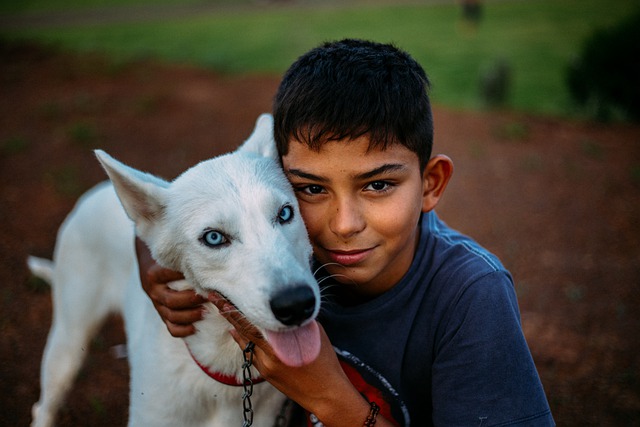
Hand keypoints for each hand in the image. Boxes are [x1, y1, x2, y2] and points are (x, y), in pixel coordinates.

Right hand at [135, 237, 205, 336]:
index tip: (204, 276)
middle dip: (192, 300)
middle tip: (209, 296)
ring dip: (190, 316)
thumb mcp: (171, 257)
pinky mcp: (161, 314)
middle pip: (172, 300)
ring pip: (171, 315)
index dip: (186, 277)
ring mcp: (157, 304)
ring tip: (206, 311)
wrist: (150, 266)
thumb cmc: (168, 260)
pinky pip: (170, 328)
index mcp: (154, 275)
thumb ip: (184, 260)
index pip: (169, 277)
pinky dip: (182, 330)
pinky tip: (195, 328)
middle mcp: (153, 291)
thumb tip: (209, 262)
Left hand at [209, 292, 392, 426]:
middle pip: (243, 330)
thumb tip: (282, 308)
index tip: (223, 295)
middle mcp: (268, 355)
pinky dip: (244, 340)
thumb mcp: (312, 334)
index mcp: (280, 344)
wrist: (325, 393)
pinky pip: (250, 353)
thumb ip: (295, 321)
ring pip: (245, 342)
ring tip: (223, 309)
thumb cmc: (324, 360)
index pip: (251, 322)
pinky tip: (237, 331)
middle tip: (214, 297)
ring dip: (235, 326)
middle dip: (229, 313)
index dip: (235, 308)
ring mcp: (265, 366)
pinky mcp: (265, 373)